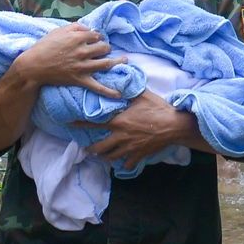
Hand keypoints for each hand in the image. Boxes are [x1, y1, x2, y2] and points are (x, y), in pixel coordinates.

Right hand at [12, 23, 125, 96]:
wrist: (33, 66)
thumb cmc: (44, 46)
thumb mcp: (58, 30)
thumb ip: (75, 27)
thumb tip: (89, 28)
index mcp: (78, 38)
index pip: (96, 35)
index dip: (97, 36)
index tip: (96, 39)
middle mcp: (83, 51)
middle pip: (104, 47)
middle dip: (106, 47)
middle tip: (104, 49)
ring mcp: (83, 66)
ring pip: (106, 63)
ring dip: (117, 61)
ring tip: (124, 60)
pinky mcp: (80, 79)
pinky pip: (97, 87)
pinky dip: (109, 91)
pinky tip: (119, 94)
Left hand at [77, 94, 191, 172]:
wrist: (173, 125)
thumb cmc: (157, 108)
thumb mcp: (141, 95)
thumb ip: (128, 90)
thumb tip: (120, 79)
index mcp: (118, 122)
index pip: (93, 123)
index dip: (80, 124)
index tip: (69, 125)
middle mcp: (121, 137)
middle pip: (100, 148)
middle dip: (91, 150)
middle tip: (87, 150)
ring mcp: (130, 148)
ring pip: (112, 157)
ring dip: (105, 157)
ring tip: (102, 157)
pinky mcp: (139, 155)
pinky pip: (128, 164)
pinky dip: (124, 164)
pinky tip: (123, 163)